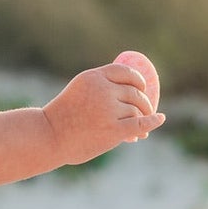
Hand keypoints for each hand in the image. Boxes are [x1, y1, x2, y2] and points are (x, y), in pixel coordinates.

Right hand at [43, 63, 164, 166]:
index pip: (124, 72)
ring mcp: (108, 110)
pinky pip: (140, 124)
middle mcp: (102, 90)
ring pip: (135, 110)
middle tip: (145, 112)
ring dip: (142, 118)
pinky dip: (152, 122)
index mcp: (93, 77)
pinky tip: (159, 119)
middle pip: (134, 93)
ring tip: (140, 131)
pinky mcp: (113, 130)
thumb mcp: (78, 92)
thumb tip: (128, 91)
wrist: (48, 137)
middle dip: (143, 102)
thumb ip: (99, 89)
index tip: (142, 88)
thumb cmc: (62, 118)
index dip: (137, 79)